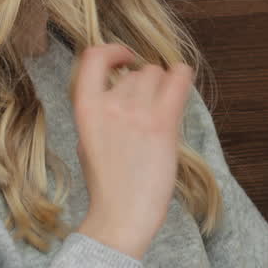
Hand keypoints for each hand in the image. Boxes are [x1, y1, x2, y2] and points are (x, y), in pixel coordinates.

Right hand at [71, 43, 193, 258]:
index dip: (113, 51)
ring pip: (157, 75)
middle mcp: (110, 104)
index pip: (94, 56)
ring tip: (162, 113)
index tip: (125, 57)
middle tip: (149, 111)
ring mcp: (136, 112)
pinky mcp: (162, 124)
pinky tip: (182, 80)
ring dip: (163, 88)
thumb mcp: (87, 139)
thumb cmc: (107, 184)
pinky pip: (179, 80)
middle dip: (145, 86)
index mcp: (85, 108)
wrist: (121, 216)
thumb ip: (101, 111)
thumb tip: (120, 91)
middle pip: (137, 72)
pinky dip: (182, 75)